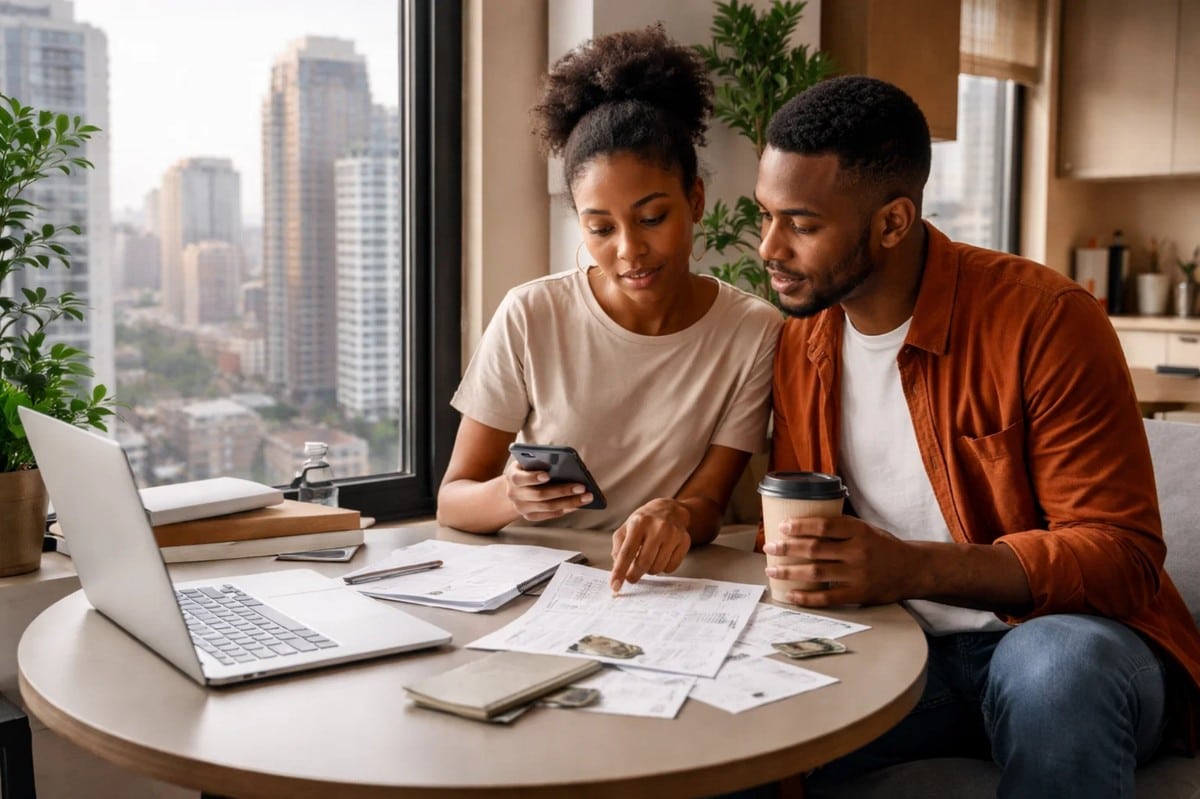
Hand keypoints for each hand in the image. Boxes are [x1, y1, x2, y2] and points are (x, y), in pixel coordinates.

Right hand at [503, 459, 593, 521]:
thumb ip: (539, 461)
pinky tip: (578, 504)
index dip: (533, 477)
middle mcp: (514, 494)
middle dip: (562, 491)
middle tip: (581, 487)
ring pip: (548, 507)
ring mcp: (522, 507)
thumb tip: (564, 463)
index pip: (520, 478)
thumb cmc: (526, 470)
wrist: (513, 488)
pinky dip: (565, 509)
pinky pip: (550, 515)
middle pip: (540, 495)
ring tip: (587, 496)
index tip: (547, 475)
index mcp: (513, 476)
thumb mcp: (527, 462)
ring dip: (569, 502)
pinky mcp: (530, 516)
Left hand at [610, 498, 691, 593]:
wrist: (669, 510)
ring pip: (658, 567)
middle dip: (634, 575)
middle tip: (631, 577)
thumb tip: (617, 569)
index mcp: (639, 523)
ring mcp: (673, 534)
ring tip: (649, 559)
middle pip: (643, 563)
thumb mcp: (626, 528)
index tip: (615, 586)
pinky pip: (671, 567)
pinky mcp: (685, 541)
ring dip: (650, 570)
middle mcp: (657, 527)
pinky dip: (663, 568)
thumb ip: (619, 548)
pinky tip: (661, 557)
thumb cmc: (644, 522)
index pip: (627, 552)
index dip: (620, 571)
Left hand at [761, 515, 919, 606]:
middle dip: (787, 548)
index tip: (782, 527)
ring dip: (790, 572)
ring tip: (772, 570)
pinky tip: (790, 594)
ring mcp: (858, 574)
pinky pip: (827, 598)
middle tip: (769, 547)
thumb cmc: (883, 546)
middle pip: (814, 549)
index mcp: (859, 531)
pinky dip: (806, 597)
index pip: (824, 526)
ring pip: (816, 573)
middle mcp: (858, 552)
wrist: (913, 569)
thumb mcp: (866, 529)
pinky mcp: (859, 594)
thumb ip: (841, 528)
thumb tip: (803, 525)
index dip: (800, 526)